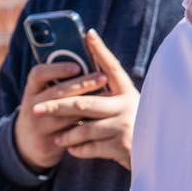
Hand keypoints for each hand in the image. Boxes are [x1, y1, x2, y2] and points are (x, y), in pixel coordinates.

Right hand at [12, 59, 103, 170]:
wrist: (29, 144)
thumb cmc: (45, 111)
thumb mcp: (43, 96)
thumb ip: (58, 82)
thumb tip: (89, 60)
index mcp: (32, 90)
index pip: (38, 74)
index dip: (57, 69)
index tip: (77, 66)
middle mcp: (32, 106)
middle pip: (57, 93)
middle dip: (82, 84)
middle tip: (102, 77)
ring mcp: (39, 126)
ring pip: (66, 114)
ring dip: (89, 104)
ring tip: (108, 96)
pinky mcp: (48, 143)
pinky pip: (71, 133)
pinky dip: (87, 124)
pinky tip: (102, 117)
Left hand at [38, 30, 140, 169]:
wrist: (155, 156)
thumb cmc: (132, 127)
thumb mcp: (125, 106)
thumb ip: (107, 94)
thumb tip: (85, 69)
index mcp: (127, 91)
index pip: (112, 67)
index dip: (100, 50)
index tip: (88, 34)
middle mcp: (127, 105)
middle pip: (83, 103)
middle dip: (57, 107)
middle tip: (36, 110)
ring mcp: (125, 126)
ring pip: (84, 128)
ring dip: (66, 134)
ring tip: (57, 137)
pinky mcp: (122, 147)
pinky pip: (91, 147)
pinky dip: (78, 149)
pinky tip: (71, 149)